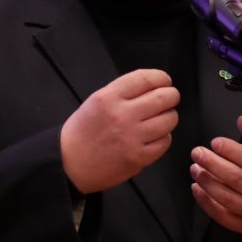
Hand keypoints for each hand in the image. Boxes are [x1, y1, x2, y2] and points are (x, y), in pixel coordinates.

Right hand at [61, 69, 179, 193]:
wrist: (70, 163)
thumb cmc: (84, 130)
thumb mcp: (96, 101)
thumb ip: (123, 91)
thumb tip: (155, 85)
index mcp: (109, 97)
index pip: (146, 79)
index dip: (162, 78)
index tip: (165, 81)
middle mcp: (122, 115)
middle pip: (164, 97)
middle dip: (171, 96)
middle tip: (169, 99)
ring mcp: (132, 137)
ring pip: (169, 119)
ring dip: (169, 117)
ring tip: (161, 119)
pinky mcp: (138, 157)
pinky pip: (165, 142)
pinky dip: (164, 137)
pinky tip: (155, 136)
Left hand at [190, 115, 241, 241]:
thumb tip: (241, 121)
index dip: (233, 151)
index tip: (216, 142)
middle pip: (237, 179)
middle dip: (213, 164)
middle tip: (197, 153)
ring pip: (227, 198)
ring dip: (207, 182)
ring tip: (195, 168)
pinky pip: (223, 216)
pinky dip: (206, 203)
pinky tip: (197, 188)